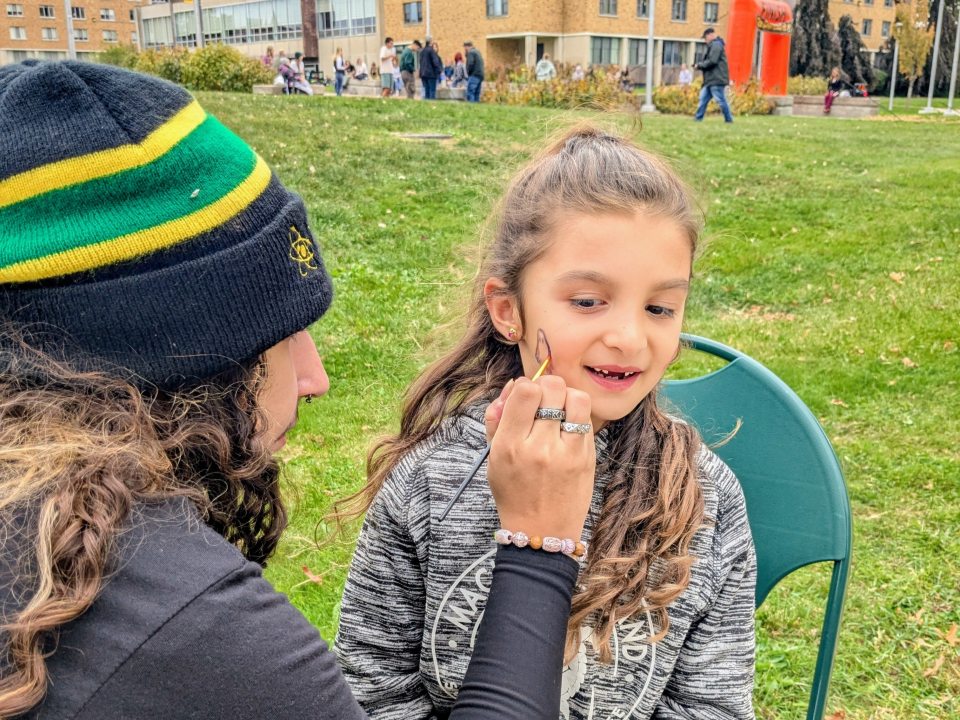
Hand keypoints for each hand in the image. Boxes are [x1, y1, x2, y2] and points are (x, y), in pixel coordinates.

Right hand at [485, 376, 594, 540]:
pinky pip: (587, 420)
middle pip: (553, 388)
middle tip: (543, 400)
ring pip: (577, 398)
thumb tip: (514, 385)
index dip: (526, 385)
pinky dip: (577, 416)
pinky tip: (568, 428)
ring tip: (559, 410)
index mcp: (510, 446)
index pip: (525, 391)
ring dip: (567, 397)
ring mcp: (568, 453)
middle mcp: (540, 447)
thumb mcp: (493, 458)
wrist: (541, 532)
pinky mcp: (588, 458)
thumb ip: (497, 419)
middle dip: (547, 387)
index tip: (525, 396)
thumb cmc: (513, 492)